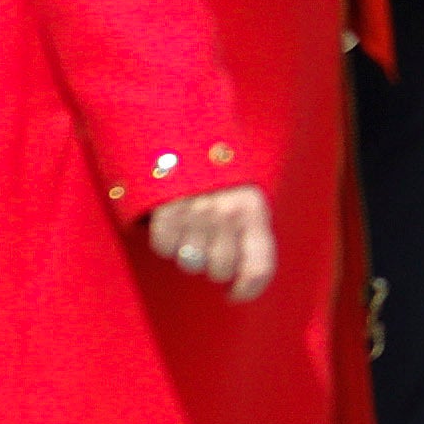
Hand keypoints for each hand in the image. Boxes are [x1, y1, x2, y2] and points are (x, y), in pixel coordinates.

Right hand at [144, 186, 273, 299]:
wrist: (181, 128)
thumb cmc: (220, 174)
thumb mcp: (247, 196)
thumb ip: (251, 233)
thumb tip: (244, 280)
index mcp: (254, 210)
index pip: (259, 268)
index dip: (248, 290)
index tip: (235, 294)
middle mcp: (227, 212)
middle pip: (220, 270)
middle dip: (213, 265)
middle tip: (208, 247)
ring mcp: (196, 212)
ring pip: (190, 262)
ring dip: (188, 252)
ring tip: (190, 229)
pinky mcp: (166, 209)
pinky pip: (165, 248)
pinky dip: (166, 241)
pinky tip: (173, 223)